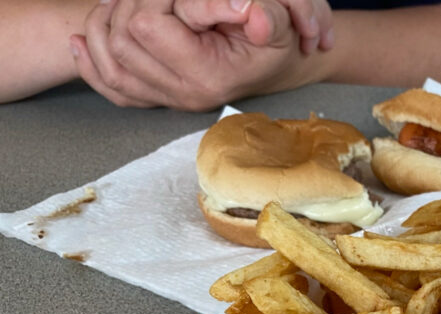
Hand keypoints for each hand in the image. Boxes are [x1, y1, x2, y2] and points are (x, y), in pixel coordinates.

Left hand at [69, 0, 318, 109]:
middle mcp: (184, 94)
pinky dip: (88, 60)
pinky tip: (80, 39)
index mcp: (210, 77)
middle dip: (130, 4)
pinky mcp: (155, 95)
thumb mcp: (279, 21)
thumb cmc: (274, 38)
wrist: (275, 64)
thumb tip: (247, 10)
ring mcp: (168, 97)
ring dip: (107, 20)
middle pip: (121, 39)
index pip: (147, 26)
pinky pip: (108, 83)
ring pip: (107, 56)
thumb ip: (262, 14)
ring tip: (125, 1)